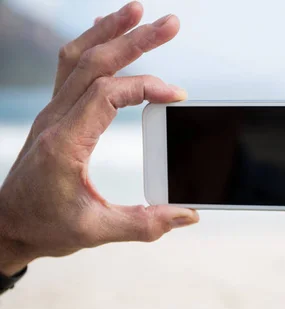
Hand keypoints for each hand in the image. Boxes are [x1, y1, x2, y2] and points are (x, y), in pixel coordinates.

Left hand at [0, 2, 197, 275]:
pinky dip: (92, 43)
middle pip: (95, 63)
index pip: (108, 96)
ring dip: (110, 31)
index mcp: (66, 144)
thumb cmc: (47, 227)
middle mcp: (56, 119)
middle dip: (135, 39)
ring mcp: (53, 112)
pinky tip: (109, 34)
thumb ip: (145, 223)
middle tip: (170, 23)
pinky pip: (70, 66)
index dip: (146, 88)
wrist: (8, 224)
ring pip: (79, 56)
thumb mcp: (97, 231)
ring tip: (138, 12)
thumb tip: (188, 214)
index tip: (176, 95)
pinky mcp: (56, 112)